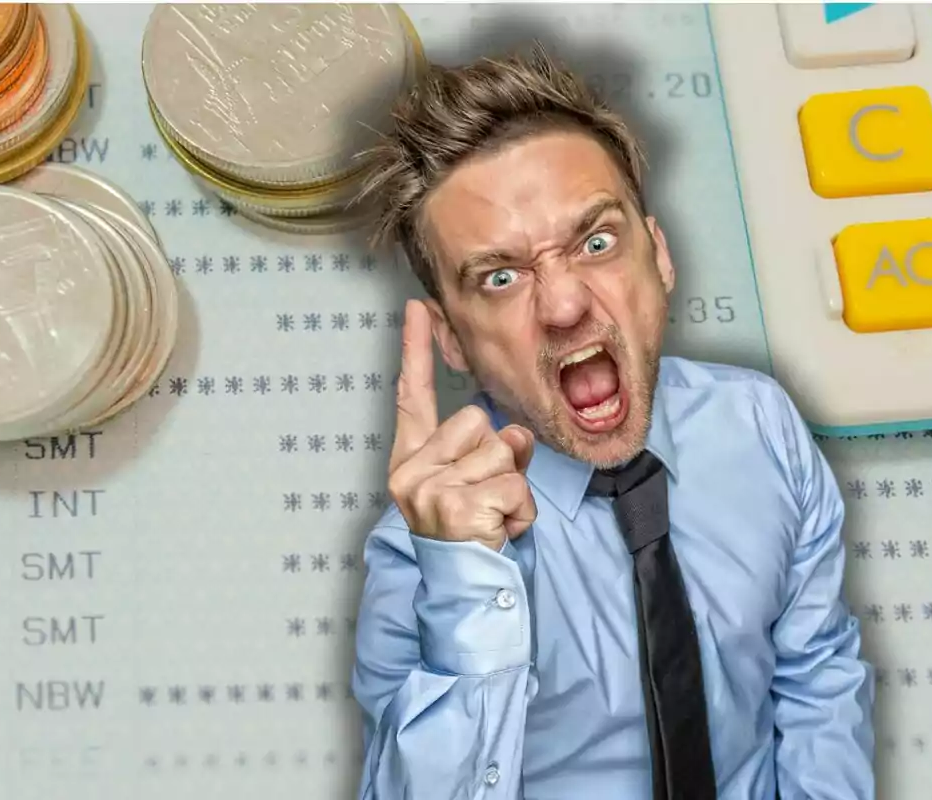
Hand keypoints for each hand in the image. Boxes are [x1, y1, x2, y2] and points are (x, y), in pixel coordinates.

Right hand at [387, 299, 537, 550]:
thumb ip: (487, 449)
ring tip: (492, 517)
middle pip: (479, 421)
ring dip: (513, 487)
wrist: (465, 592)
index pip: (412, 396)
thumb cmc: (470, 536)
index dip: (415, 350)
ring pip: (503, 451)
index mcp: (411, 460)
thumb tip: (514, 435)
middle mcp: (412, 471)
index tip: (417, 308)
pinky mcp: (455, 507)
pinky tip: (499, 531)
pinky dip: (520, 512)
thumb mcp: (473, 485)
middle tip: (486, 496)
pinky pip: (514, 486)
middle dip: (499, 456)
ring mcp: (430, 489)